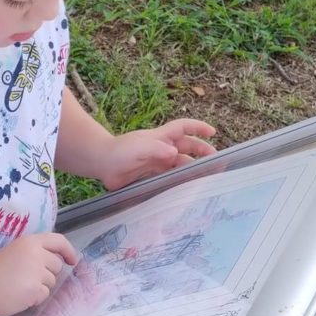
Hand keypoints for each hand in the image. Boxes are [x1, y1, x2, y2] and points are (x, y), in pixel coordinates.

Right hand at [0, 233, 78, 315]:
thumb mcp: (15, 250)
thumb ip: (34, 252)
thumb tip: (55, 260)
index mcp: (31, 241)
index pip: (59, 241)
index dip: (68, 251)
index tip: (72, 260)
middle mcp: (37, 254)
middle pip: (57, 266)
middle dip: (47, 273)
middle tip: (26, 277)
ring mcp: (37, 272)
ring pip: (51, 282)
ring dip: (40, 286)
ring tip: (20, 286)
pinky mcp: (35, 289)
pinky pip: (44, 295)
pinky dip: (35, 298)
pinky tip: (20, 295)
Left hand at [99, 119, 216, 190]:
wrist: (100, 163)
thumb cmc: (118, 152)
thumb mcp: (138, 148)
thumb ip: (155, 149)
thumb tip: (173, 153)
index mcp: (160, 137)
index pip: (183, 127)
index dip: (198, 128)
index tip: (213, 132)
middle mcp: (160, 148)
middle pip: (186, 147)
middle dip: (202, 151)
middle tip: (216, 162)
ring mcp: (155, 161)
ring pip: (178, 163)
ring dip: (191, 168)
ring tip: (205, 177)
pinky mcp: (148, 174)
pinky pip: (167, 176)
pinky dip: (177, 180)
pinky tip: (185, 188)